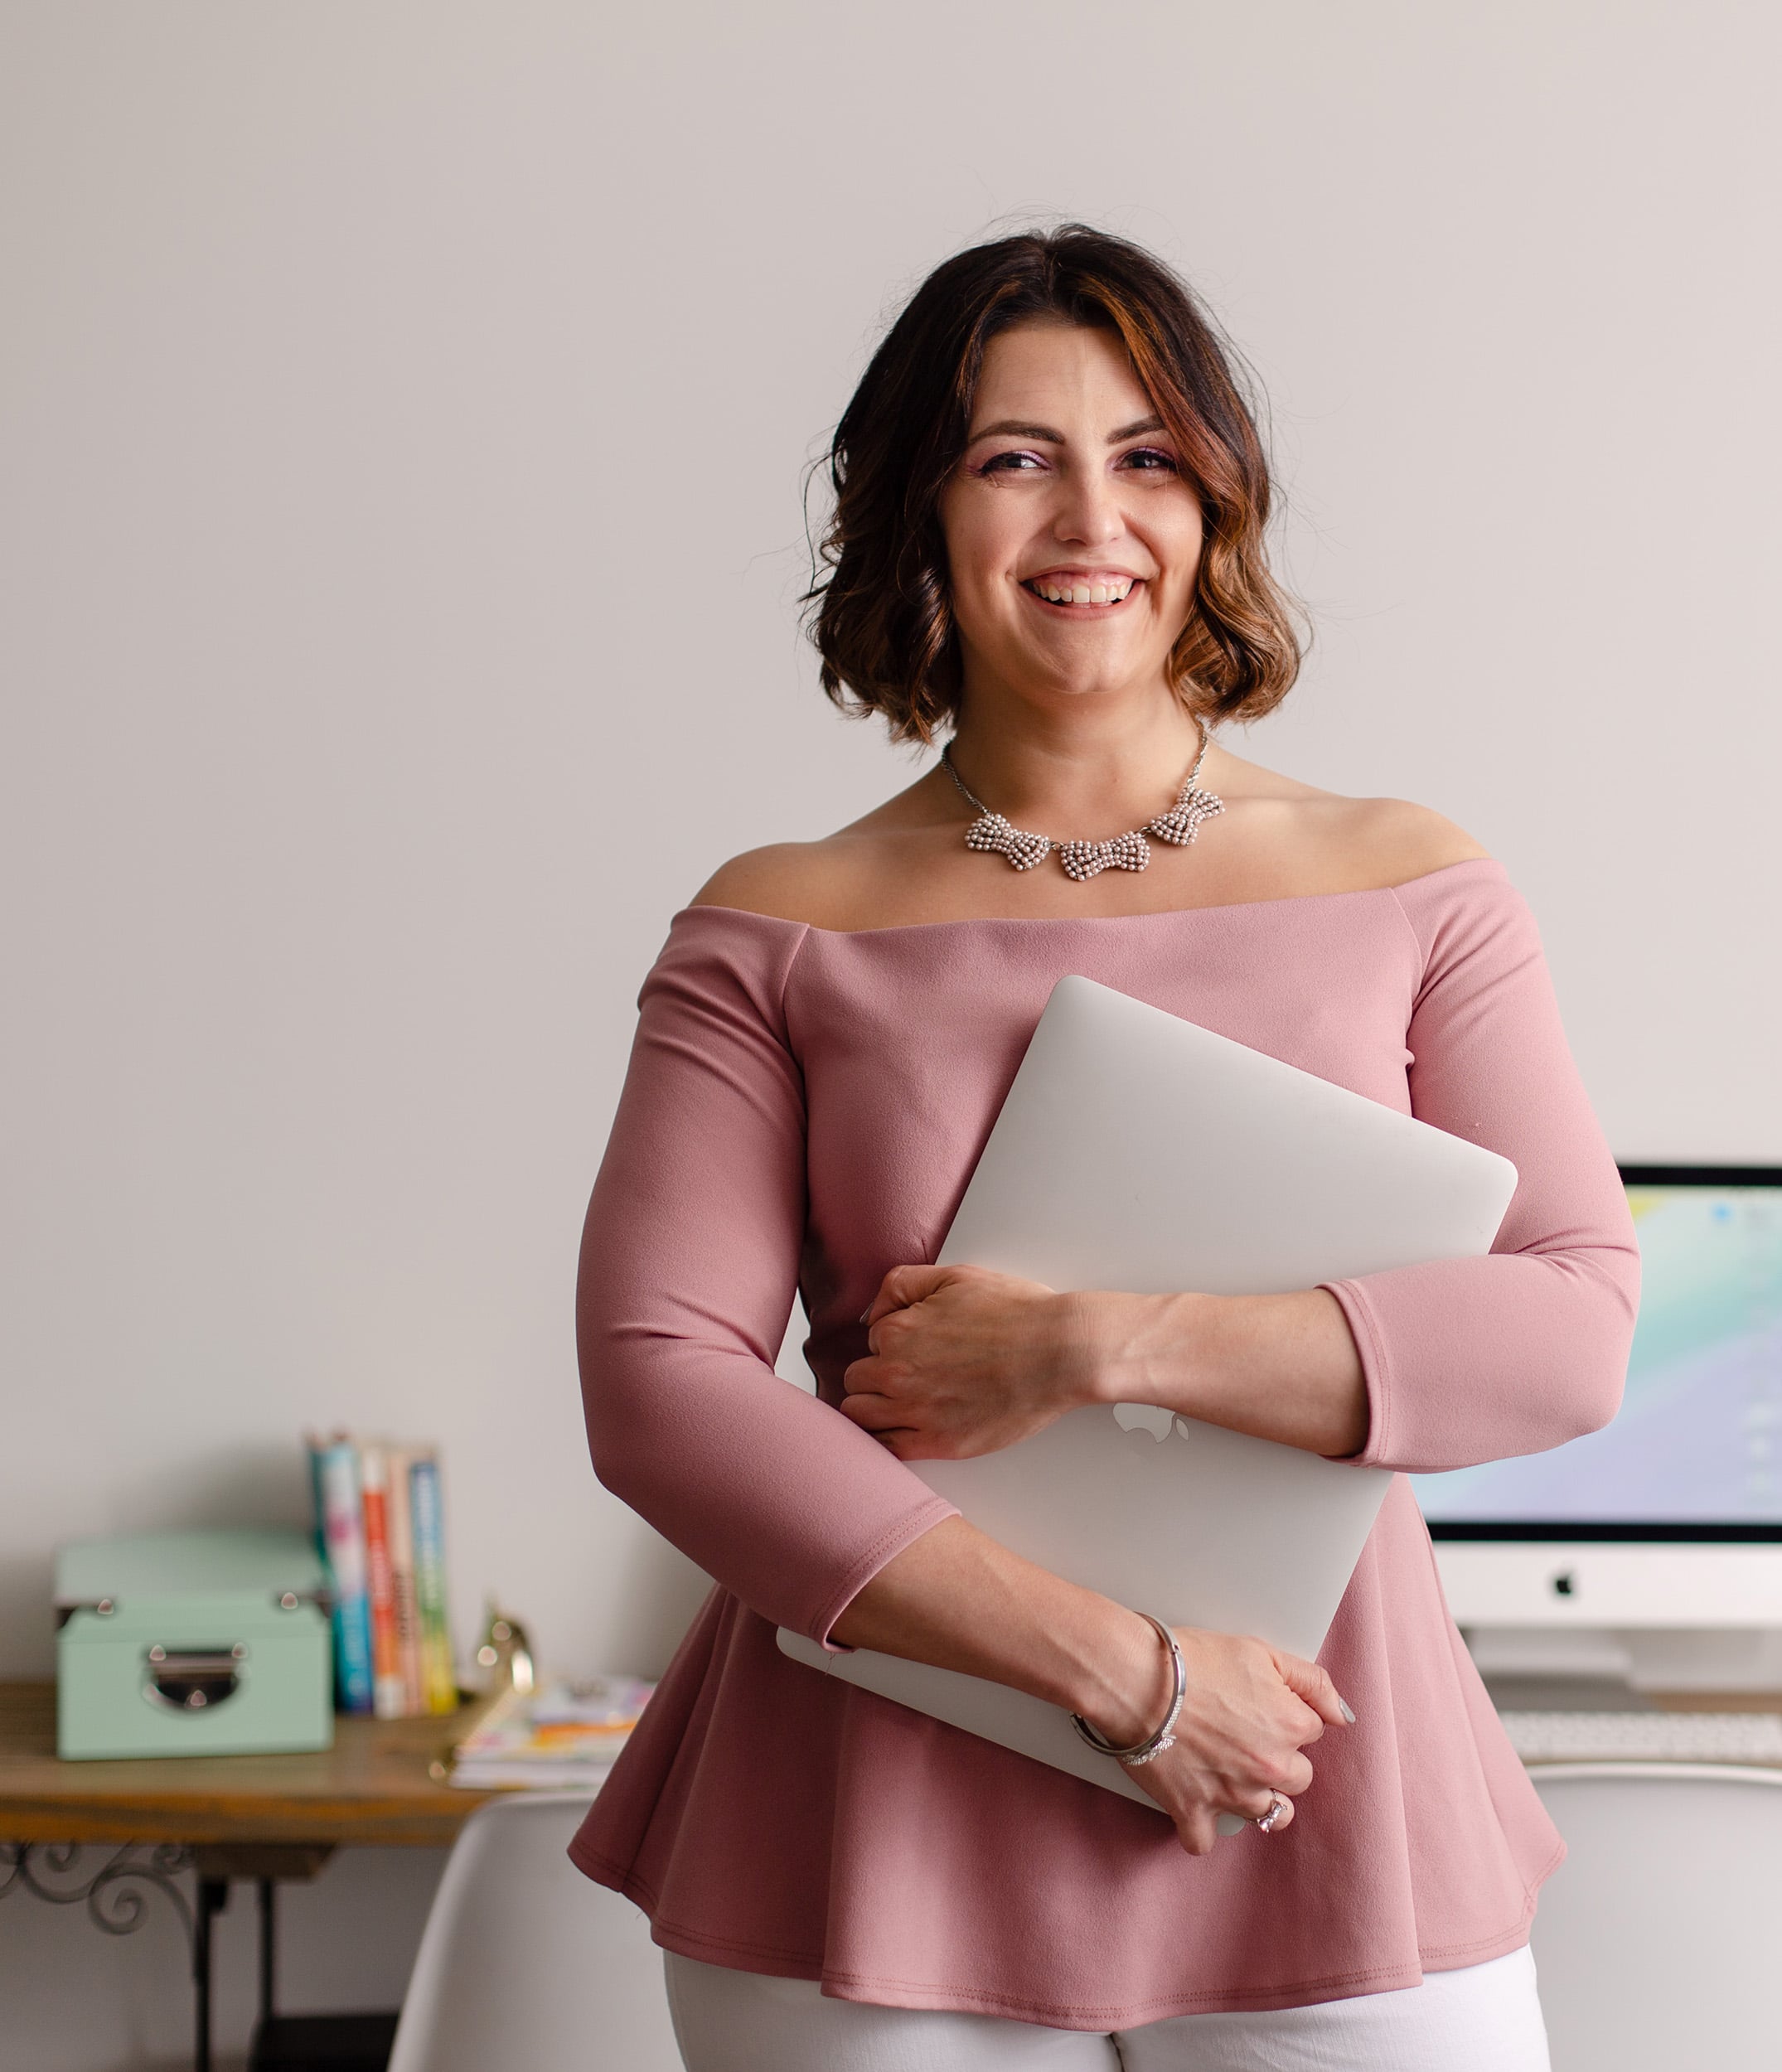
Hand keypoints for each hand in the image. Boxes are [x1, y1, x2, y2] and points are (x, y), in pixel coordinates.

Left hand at [842, 1263, 1089, 1458]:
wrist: (1060, 1352)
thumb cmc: (1017, 1313)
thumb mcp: (954, 1276)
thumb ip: (901, 1286)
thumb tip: (872, 1313)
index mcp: (898, 1331)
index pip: (871, 1341)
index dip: (894, 1342)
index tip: (919, 1346)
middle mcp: (898, 1373)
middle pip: (857, 1381)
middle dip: (876, 1375)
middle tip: (909, 1374)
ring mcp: (917, 1412)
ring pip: (859, 1416)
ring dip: (874, 1407)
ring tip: (902, 1403)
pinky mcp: (939, 1444)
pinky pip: (885, 1450)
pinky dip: (885, 1441)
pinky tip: (903, 1430)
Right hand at [1084, 1616, 1352, 1855]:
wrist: (1136, 1678)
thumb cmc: (1193, 1659)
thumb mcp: (1261, 1651)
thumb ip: (1312, 1682)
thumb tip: (1343, 1715)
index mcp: (1289, 1726)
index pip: (1312, 1732)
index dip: (1286, 1715)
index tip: (1261, 1705)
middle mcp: (1268, 1767)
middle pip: (1297, 1778)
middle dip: (1278, 1759)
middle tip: (1245, 1735)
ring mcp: (1232, 1795)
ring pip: (1267, 1815)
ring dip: (1255, 1798)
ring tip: (1231, 1771)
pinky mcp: (1193, 1811)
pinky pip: (1204, 1841)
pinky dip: (1201, 1829)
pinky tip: (1197, 1807)